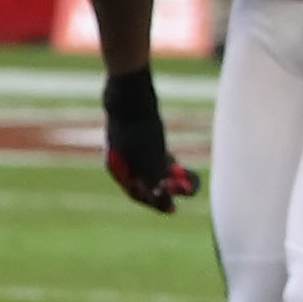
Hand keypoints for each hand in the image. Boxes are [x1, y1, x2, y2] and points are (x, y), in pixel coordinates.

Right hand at [102, 67, 199, 212]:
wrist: (129, 91)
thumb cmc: (139, 125)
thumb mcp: (151, 155)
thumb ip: (157, 180)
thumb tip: (166, 204)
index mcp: (118, 168)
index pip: (137, 194)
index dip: (156, 203)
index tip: (173, 210)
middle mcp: (120, 161)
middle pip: (143, 182)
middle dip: (164, 189)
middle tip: (184, 192)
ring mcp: (126, 148)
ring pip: (147, 168)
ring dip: (165, 176)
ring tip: (183, 178)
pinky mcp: (135, 134)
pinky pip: (148, 155)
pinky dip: (162, 162)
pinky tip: (174, 160)